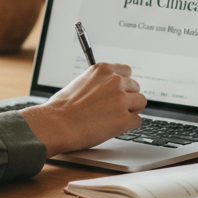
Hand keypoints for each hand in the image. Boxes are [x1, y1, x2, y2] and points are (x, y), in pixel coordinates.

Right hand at [20, 63, 145, 158]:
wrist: (56, 124)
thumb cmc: (62, 108)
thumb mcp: (80, 82)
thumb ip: (99, 83)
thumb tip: (108, 89)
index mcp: (102, 70)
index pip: (127, 71)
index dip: (123, 83)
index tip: (119, 90)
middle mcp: (114, 81)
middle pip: (135, 87)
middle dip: (127, 98)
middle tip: (112, 108)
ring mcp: (121, 99)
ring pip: (140, 103)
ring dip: (130, 110)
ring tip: (112, 117)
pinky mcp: (125, 118)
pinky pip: (137, 121)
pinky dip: (127, 125)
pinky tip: (112, 127)